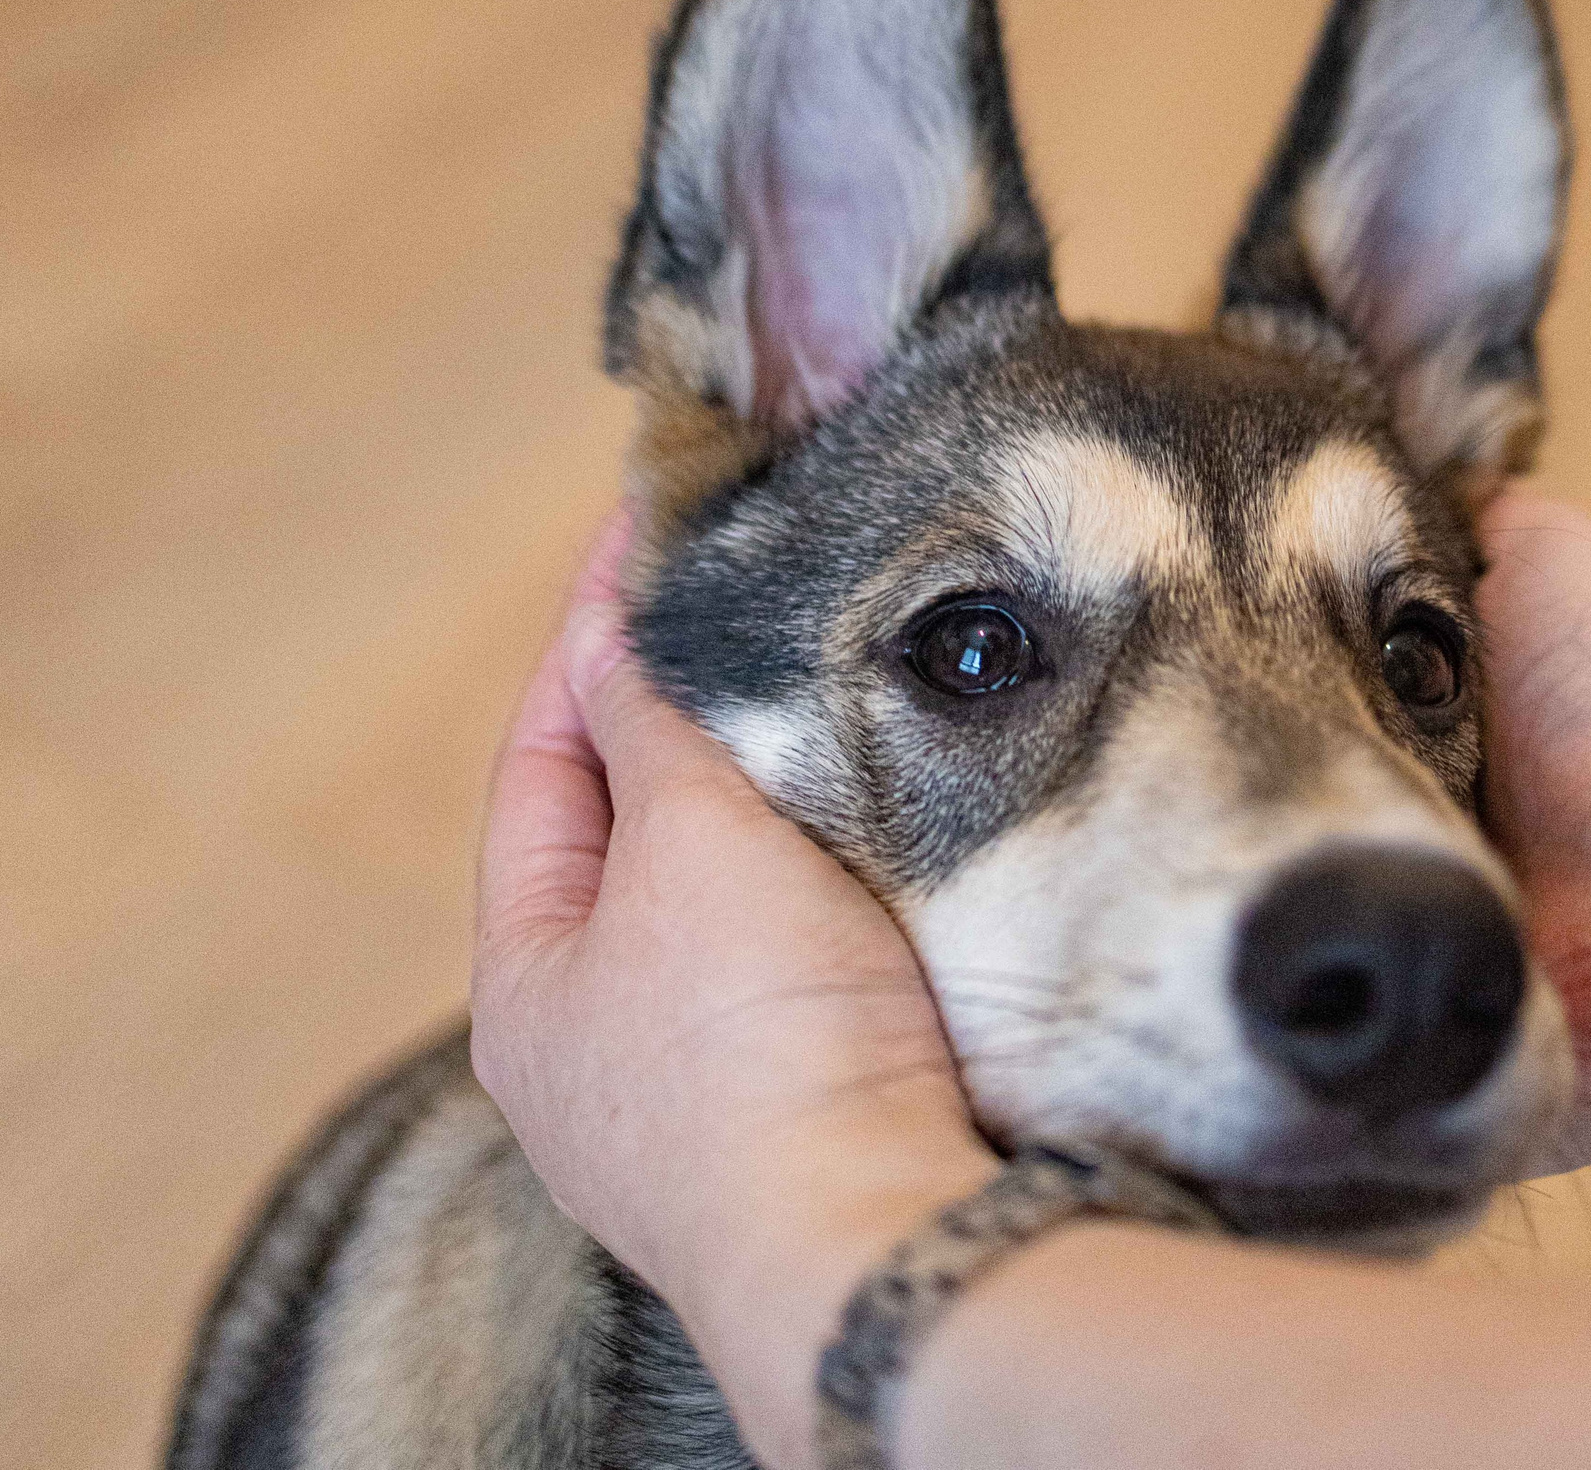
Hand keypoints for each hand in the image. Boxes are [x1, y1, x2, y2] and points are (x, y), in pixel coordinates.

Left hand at [470, 512, 993, 1469]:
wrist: (877, 1233)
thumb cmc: (753, 1044)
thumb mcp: (687, 848)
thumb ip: (650, 735)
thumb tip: (617, 644)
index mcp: (526, 978)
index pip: (540, 764)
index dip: (588, 642)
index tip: (643, 533)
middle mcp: (599, 1043)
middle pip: (631, 836)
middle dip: (687, 720)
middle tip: (749, 601)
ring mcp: (705, 1088)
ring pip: (730, 901)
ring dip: (772, 803)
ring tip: (830, 692)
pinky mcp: (811, 1107)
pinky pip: (805, 959)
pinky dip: (832, 882)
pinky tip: (888, 828)